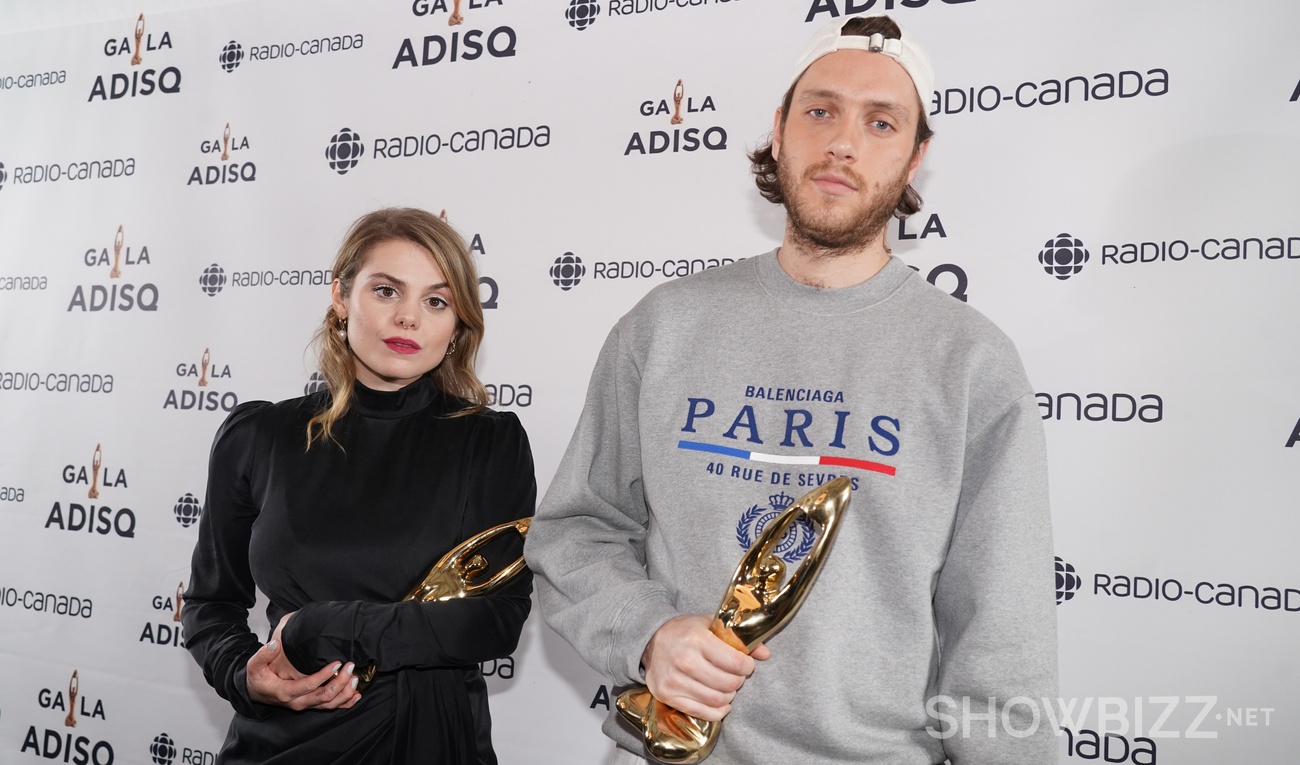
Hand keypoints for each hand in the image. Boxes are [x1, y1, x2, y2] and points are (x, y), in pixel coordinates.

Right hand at [245, 612, 361, 710]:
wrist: (256, 692)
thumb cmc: (258, 677)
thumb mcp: (254, 665)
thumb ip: (263, 654)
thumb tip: (274, 644)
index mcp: (285, 692)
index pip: (309, 686)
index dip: (324, 676)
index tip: (337, 663)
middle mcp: (298, 702)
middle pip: (323, 696)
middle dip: (340, 682)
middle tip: (350, 667)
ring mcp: (305, 704)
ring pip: (329, 704)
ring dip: (345, 693)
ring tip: (355, 678)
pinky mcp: (311, 705)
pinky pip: (330, 707)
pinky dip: (345, 703)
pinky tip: (356, 695)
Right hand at [641, 615, 769, 721]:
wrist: (649, 641)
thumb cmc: (684, 632)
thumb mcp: (710, 625)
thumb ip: (738, 638)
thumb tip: (765, 653)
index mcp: (697, 639)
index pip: (735, 663)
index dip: (747, 666)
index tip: (747, 665)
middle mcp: (685, 661)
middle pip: (728, 684)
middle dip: (739, 681)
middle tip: (736, 676)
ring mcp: (675, 680)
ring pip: (717, 700)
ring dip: (729, 696)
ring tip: (727, 687)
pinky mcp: (668, 696)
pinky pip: (702, 713)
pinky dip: (717, 712)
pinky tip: (722, 704)